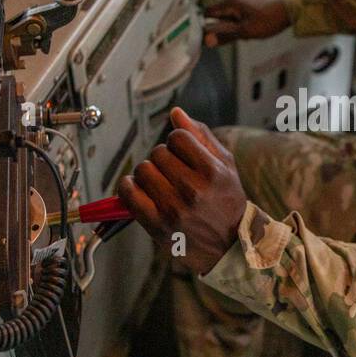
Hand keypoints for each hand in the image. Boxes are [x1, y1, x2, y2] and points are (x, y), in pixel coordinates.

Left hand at [117, 107, 246, 274]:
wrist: (227, 243)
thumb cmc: (225, 199)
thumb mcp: (224, 165)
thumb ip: (201, 136)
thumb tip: (176, 113)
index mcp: (212, 173)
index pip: (178, 138)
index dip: (178, 142)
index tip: (182, 153)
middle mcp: (192, 191)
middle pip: (158, 153)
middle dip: (163, 157)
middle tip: (172, 170)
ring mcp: (173, 209)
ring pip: (142, 170)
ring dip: (147, 172)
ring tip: (159, 181)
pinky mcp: (156, 225)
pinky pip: (128, 193)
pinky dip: (128, 186)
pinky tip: (138, 188)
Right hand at [203, 0, 290, 46]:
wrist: (292, 8)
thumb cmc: (269, 19)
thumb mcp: (245, 31)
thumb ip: (225, 35)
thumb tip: (207, 40)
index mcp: (230, 1)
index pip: (208, 13)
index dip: (206, 26)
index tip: (211, 38)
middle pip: (220, 15)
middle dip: (226, 28)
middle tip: (239, 37)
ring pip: (232, 15)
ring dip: (236, 27)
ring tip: (249, 34)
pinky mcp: (253, 0)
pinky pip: (241, 13)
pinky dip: (244, 22)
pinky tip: (255, 29)